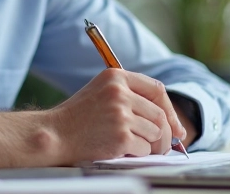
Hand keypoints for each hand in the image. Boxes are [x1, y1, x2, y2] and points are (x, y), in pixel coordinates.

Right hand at [46, 69, 185, 163]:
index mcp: (116, 76)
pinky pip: (144, 149)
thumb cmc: (78, 117)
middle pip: (160, 114)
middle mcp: (119, 92)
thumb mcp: (101, 92)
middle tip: (161, 146)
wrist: (55, 133)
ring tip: (134, 147)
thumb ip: (130, 97)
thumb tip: (169, 121)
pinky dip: (137, 154)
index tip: (174, 125)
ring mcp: (120, 114)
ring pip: (155, 133)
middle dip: (164, 134)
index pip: (157, 90)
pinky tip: (121, 151)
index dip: (169, 110)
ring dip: (150, 145)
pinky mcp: (120, 136)